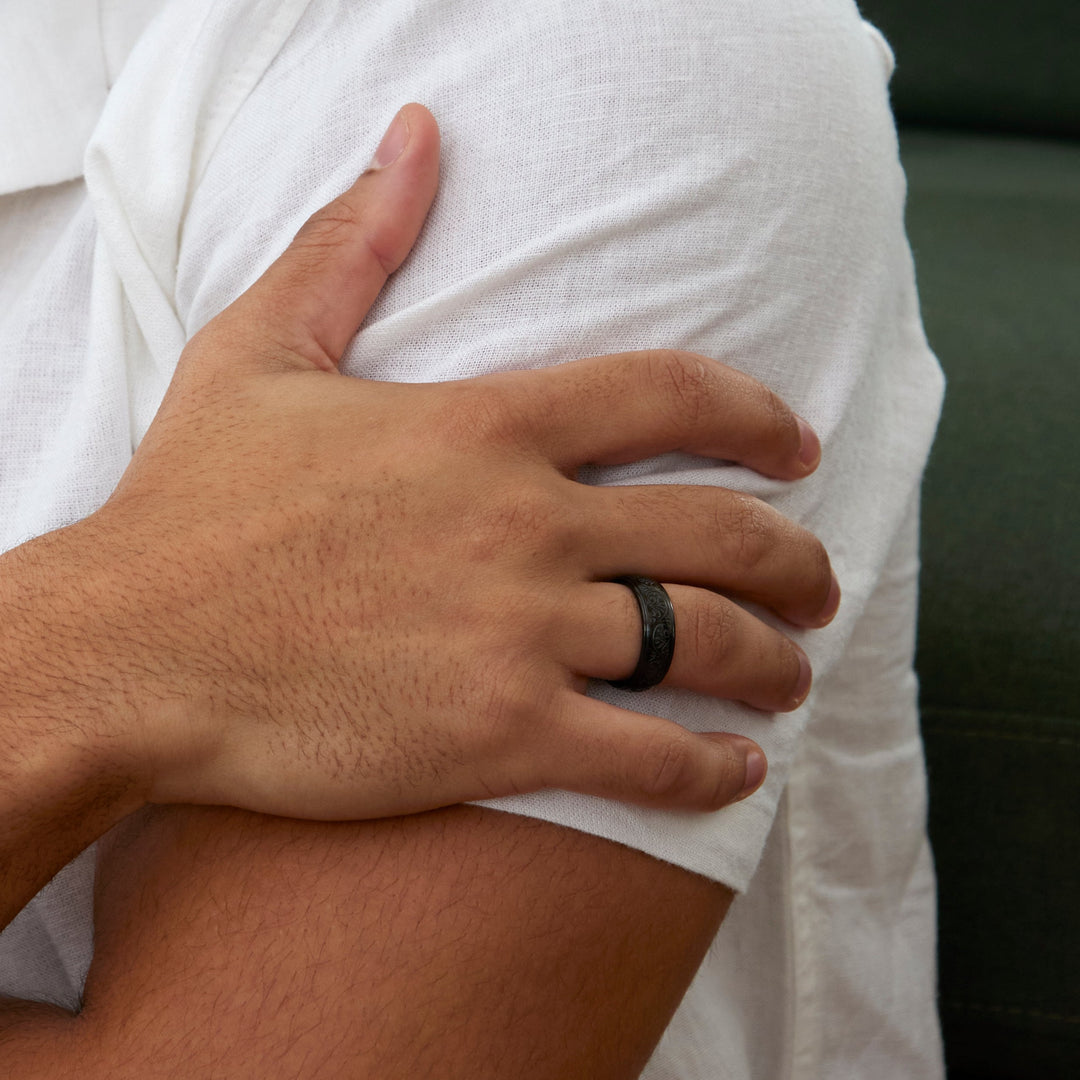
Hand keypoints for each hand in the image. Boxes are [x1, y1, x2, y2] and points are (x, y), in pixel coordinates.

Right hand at [35, 105, 837, 821]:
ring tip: (795, 675)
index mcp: (484, 428)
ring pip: (704, 643)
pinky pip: (647, 755)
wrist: (132, 650)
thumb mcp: (261, 351)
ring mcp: (520, 634)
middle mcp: (525, 525)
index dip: (755, 415)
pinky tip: (740, 771)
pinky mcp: (498, 734)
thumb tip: (409, 137)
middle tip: (819, 582)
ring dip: (773, 662)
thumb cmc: (192, 509)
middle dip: (796, 560)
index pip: (669, 393)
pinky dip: (711, 769)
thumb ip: (350, 244)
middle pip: (717, 529)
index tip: (797, 445)